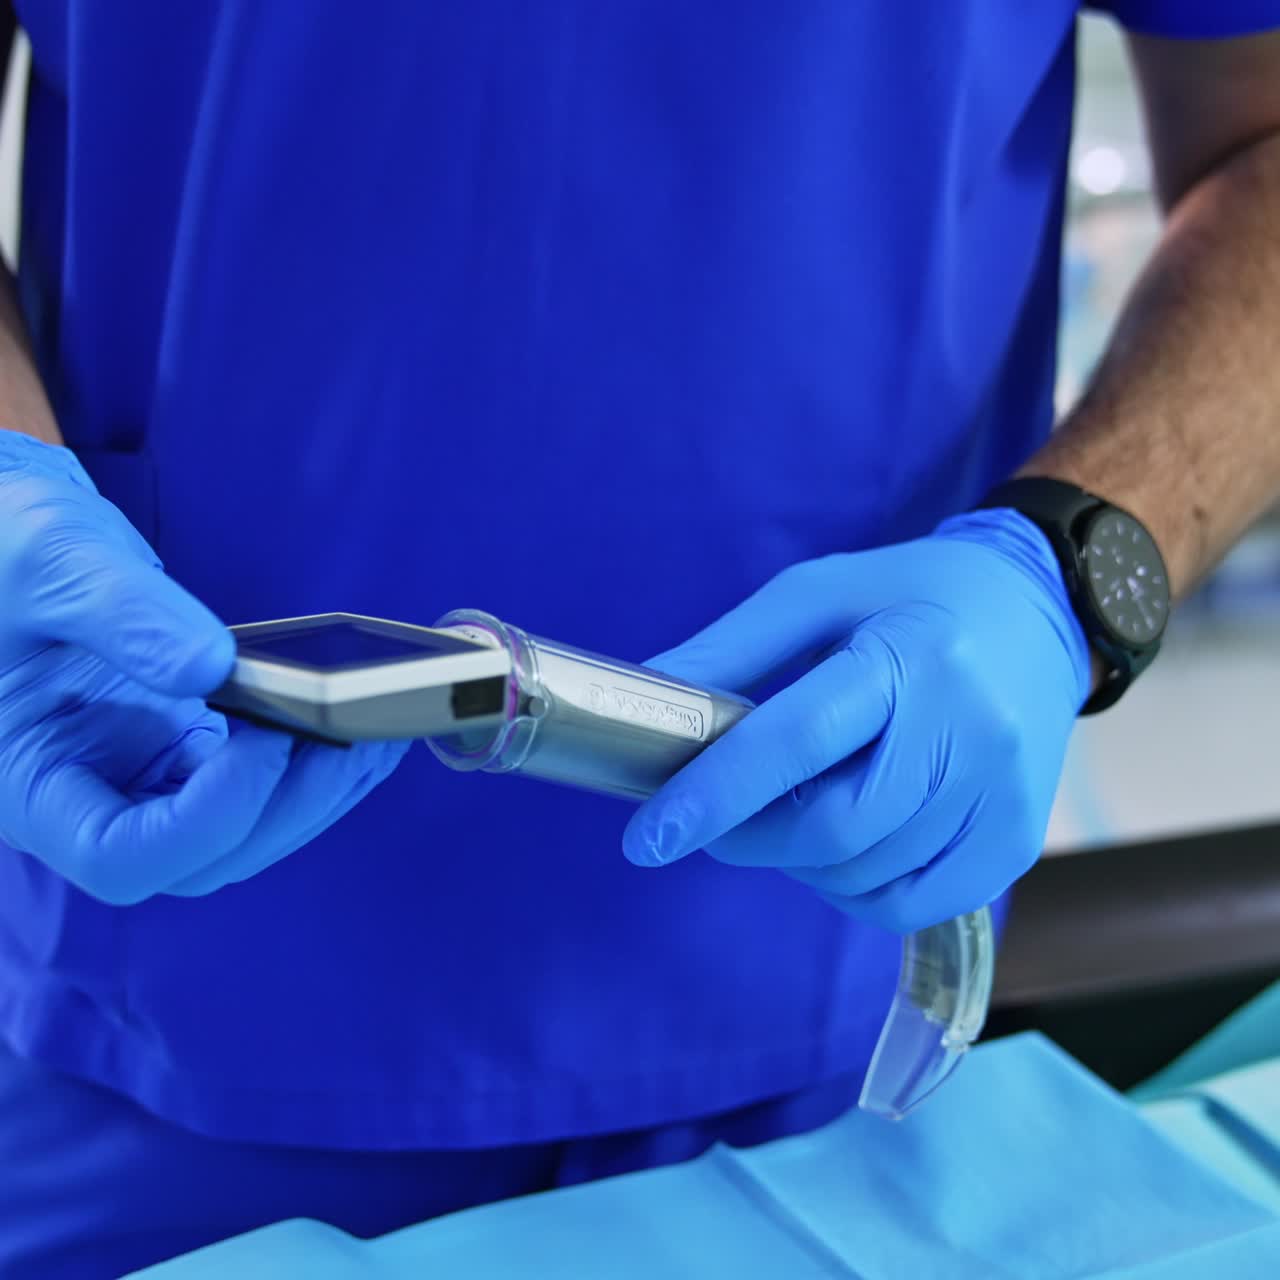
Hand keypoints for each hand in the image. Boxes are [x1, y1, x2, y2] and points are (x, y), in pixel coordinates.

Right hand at [0, 431, 407, 904]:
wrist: (15, 539)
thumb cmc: (5, 549)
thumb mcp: (49, 564)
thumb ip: (123, 614)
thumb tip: (212, 667)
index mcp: (31, 782)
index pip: (122, 856)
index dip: (208, 818)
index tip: (265, 739)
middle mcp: (90, 799)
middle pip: (202, 859)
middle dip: (287, 807)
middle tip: (352, 740)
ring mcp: (143, 779)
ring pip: (241, 832)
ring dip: (315, 794)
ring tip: (375, 732)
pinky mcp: (186, 752)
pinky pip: (255, 784)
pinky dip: (309, 764)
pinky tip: (353, 724)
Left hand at [622, 509, 1091, 932]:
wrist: (1037, 612)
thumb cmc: (910, 598)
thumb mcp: (817, 594)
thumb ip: (731, 649)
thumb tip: (648, 704)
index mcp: (909, 654)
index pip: (799, 740)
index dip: (715, 796)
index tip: (647, 840)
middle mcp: (968, 728)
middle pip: (833, 827)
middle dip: (751, 837)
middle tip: (716, 819)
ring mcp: (1002, 792)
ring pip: (868, 874)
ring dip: (801, 862)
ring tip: (791, 813)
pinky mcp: (1017, 838)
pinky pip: (913, 904)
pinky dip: (855, 891)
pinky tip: (844, 846)